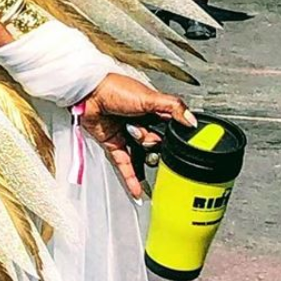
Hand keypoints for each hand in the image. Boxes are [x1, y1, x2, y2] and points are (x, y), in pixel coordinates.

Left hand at [79, 73, 196, 198]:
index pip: (170, 131)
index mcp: (151, 111)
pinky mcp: (114, 145)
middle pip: (157, 146)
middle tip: (146, 134)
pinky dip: (132, 179)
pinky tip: (140, 192)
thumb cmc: (114, 88)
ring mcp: (127, 136)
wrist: (88, 92)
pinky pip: (125, 165)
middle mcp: (140, 124)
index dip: (172, 137)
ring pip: (142, 156)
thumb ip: (173, 107)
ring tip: (139, 145)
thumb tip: (192, 121)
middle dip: (154, 144)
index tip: (175, 141)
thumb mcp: (149, 96)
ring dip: (145, 158)